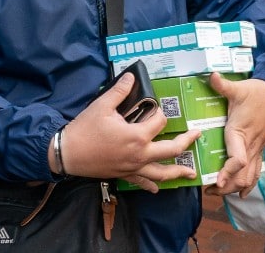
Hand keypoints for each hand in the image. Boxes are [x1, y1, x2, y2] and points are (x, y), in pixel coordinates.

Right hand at [58, 73, 199, 191]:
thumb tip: (131, 76)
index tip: (153, 107)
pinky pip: (142, 182)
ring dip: (178, 172)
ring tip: (190, 173)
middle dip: (186, 141)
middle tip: (197, 135)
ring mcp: (133, 167)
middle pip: (171, 150)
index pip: (159, 121)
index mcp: (137, 135)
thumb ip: (119, 91)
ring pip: (161, 172)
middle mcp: (140, 154)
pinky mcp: (124, 175)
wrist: (68, 153)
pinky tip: (157, 188)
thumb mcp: (101, 106)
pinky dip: (152, 185)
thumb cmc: (85, 129)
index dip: (158, 111)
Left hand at [203, 74, 264, 197]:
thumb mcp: (238, 88)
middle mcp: (251, 145)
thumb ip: (223, 85)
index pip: (237, 159)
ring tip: (218, 192)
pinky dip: (249, 183)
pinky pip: (256, 171)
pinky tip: (241, 192)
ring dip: (235, 186)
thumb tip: (212, 75)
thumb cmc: (256, 93)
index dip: (227, 172)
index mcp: (241, 132)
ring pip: (250, 176)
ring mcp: (257, 149)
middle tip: (209, 190)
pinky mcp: (260, 149)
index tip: (216, 181)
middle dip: (227, 186)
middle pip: (243, 174)